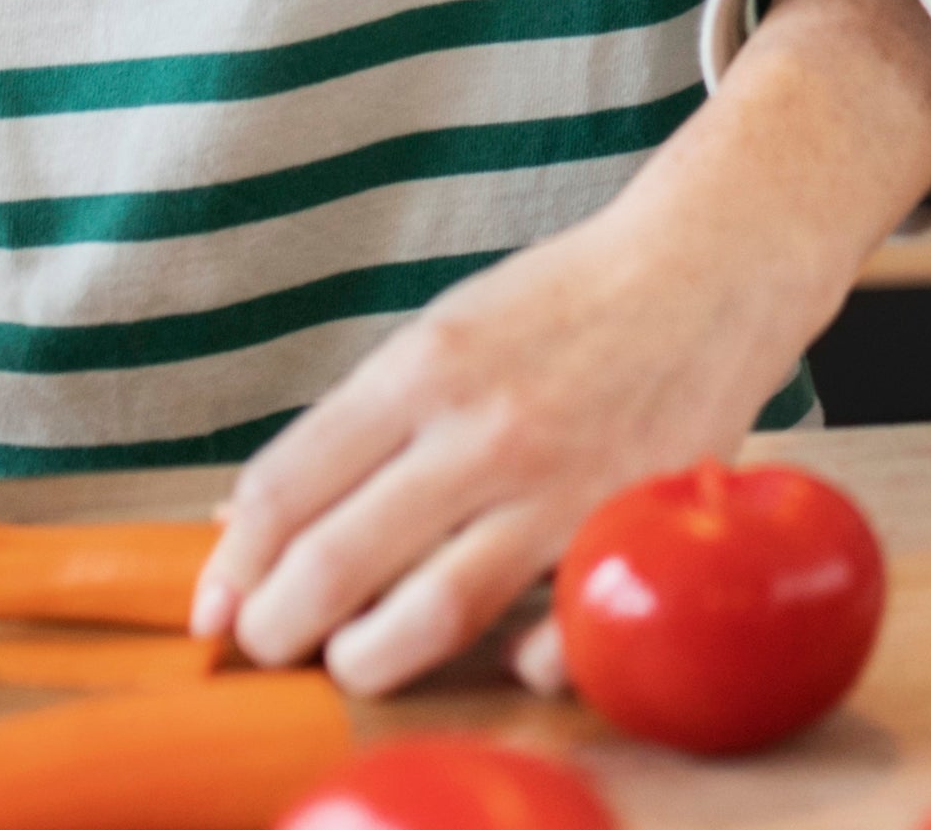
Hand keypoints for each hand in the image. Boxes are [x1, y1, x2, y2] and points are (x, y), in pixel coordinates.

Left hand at [199, 0, 930, 693]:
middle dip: (280, 626)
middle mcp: (482, 428)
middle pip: (337, 564)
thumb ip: (356, 427)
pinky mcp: (626, 526)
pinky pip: (554, 633)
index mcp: (422, 366)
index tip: (217, 603)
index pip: (287, 487)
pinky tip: (496, 657)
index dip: (234, 562)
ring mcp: (559, 485)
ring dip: (367, 660)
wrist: (713, 266)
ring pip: (429, 616)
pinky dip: (516, 663)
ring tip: (353, 659)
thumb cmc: (568, 304)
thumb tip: (251, 520)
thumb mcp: (444, 332)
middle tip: (272, 642)